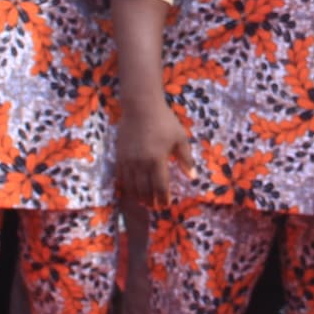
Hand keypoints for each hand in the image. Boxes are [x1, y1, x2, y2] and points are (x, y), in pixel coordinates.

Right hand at [115, 88, 193, 208]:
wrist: (141, 107)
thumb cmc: (164, 121)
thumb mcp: (180, 139)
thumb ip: (186, 159)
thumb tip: (193, 177)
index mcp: (158, 160)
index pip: (160, 187)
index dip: (164, 199)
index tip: (166, 205)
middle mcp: (141, 163)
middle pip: (145, 190)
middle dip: (151, 201)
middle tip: (156, 207)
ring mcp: (128, 160)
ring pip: (131, 186)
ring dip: (138, 197)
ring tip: (145, 202)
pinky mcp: (120, 156)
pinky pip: (121, 177)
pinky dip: (127, 187)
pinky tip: (132, 190)